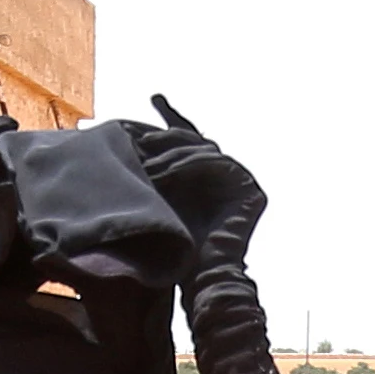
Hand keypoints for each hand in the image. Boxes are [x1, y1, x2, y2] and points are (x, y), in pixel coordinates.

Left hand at [135, 95, 265, 275]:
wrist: (197, 276)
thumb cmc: (172, 247)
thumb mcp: (155, 200)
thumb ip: (149, 173)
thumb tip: (123, 138)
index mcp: (203, 176)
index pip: (188, 139)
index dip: (172, 116)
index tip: (155, 97)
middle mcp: (224, 175)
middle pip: (195, 139)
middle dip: (165, 133)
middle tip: (137, 138)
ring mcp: (241, 181)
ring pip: (203, 150)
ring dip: (171, 155)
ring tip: (146, 168)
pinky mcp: (251, 190)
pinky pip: (219, 163)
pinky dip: (189, 166)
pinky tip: (166, 173)